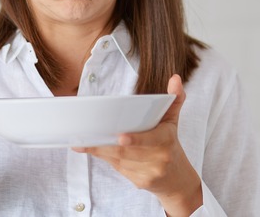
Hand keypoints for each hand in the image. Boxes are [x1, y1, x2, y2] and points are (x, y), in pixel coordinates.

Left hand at [72, 75, 202, 215]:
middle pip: (127, 151)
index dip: (136, 139)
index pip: (151, 139)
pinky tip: (93, 151)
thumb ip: (174, 98)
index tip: (121, 137)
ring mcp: (149, 172)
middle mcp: (159, 158)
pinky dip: (105, 159)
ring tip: (82, 144)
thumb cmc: (169, 144)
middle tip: (87, 137)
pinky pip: (118, 168)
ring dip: (100, 152)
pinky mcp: (139, 181)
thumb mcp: (172, 121)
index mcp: (166, 140)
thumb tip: (175, 78)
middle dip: (105, 146)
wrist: (177, 179)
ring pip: (119, 160)